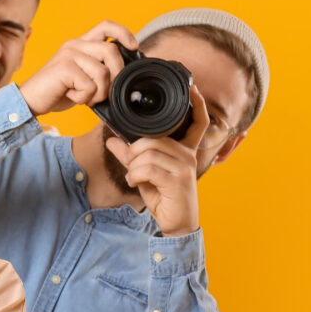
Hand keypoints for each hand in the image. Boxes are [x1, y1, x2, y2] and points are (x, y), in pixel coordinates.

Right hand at [18, 20, 138, 115]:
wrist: (30, 101)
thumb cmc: (57, 91)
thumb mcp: (83, 78)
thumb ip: (99, 71)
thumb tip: (124, 77)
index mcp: (80, 44)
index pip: (106, 26)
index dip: (124, 33)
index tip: (134, 47)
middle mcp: (75, 45)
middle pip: (112, 51)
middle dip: (116, 75)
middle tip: (104, 92)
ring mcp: (69, 55)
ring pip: (103, 72)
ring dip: (99, 93)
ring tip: (85, 98)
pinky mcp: (64, 68)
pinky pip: (90, 85)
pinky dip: (84, 98)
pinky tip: (72, 97)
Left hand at [104, 85, 210, 236]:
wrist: (176, 224)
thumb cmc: (164, 197)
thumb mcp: (143, 173)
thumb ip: (130, 156)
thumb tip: (113, 140)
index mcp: (185, 150)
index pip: (197, 121)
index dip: (197, 103)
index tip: (192, 86)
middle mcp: (188, 155)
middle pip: (152, 139)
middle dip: (134, 153)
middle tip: (132, 168)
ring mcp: (184, 167)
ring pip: (147, 153)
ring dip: (133, 167)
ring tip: (136, 178)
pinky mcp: (178, 180)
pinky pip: (147, 168)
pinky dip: (134, 176)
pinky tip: (136, 183)